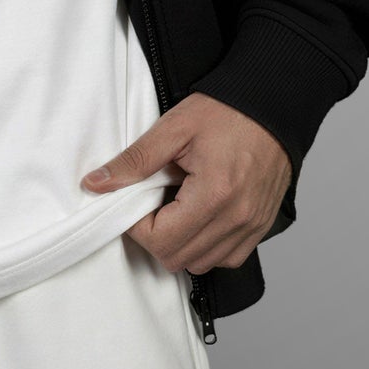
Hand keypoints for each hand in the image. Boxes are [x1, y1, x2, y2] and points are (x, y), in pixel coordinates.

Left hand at [82, 92, 291, 273]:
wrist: (272, 104)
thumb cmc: (226, 110)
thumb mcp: (174, 128)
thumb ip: (134, 161)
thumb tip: (96, 184)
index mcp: (215, 195)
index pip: (162, 241)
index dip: (137, 226)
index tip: (134, 201)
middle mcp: (237, 219)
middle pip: (179, 260)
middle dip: (155, 236)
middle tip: (151, 202)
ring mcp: (252, 226)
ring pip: (202, 264)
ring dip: (180, 243)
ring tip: (176, 205)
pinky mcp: (260, 227)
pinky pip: (227, 258)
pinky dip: (206, 246)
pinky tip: (198, 214)